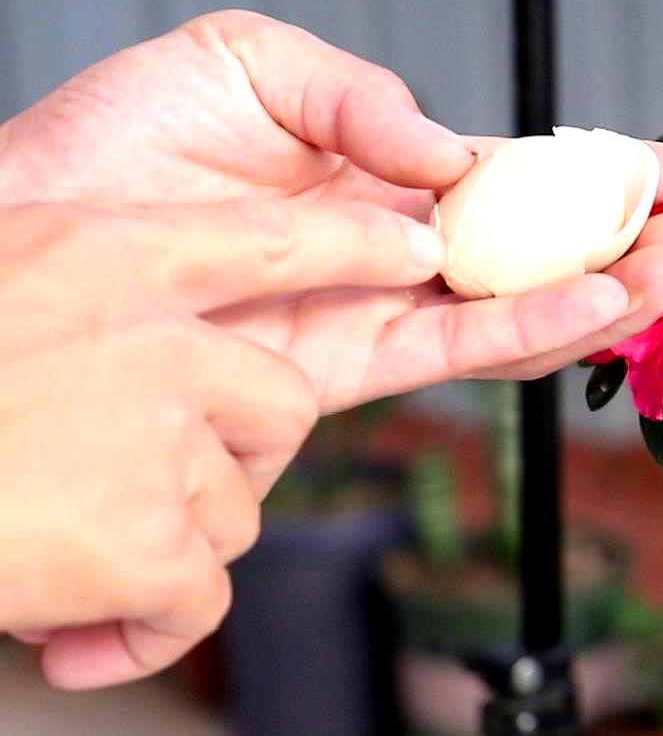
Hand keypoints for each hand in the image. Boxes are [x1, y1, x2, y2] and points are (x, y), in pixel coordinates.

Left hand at [0, 11, 662, 411]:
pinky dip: (534, 330)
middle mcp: (389, 248)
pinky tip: (599, 306)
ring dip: (606, 293)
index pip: (510, 178)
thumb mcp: (246, 62)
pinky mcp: (336, 365)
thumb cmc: (114, 140)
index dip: (592, 174)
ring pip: (515, 309)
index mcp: (378, 172)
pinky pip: (453, 351)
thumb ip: (360, 98)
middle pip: (534, 252)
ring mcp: (370, 307)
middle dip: (624, 242)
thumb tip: (450, 160)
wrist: (23, 224)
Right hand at [0, 199, 445, 687]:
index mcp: (97, 252)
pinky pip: (198, 594)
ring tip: (58, 550)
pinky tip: (72, 629)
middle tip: (137, 487)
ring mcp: (155, 432)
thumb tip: (146, 354)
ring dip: (165, 544)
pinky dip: (142, 628)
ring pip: (235, 502)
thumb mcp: (1, 286)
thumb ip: (79, 305)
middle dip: (235, 453)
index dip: (353, 240)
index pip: (270, 236)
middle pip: (280, 398)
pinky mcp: (148, 535)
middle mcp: (148, 332)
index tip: (419, 245)